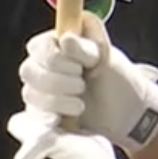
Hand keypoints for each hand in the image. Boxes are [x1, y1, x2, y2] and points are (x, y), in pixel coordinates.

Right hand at [19, 11, 157, 149]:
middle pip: (29, 70)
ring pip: (30, 93)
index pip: (38, 46)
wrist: (128, 116)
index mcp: (59, 41)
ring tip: (80, 105)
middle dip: (58, 82)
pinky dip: (47, 116)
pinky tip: (60, 119)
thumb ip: (85, 48)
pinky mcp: (43, 111)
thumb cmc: (119, 81)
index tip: (80, 67)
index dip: (54, 59)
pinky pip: (33, 113)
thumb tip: (65, 39)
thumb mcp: (107, 58)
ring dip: (57, 100)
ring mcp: (42, 87)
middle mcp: (46, 62)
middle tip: (82, 85)